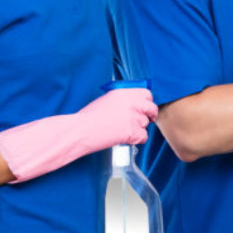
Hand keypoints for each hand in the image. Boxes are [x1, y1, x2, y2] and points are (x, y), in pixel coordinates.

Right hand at [0, 87, 158, 181]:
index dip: (147, 101)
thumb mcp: (105, 100)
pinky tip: (126, 139)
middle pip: (151, 107)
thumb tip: (133, 105)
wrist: (80, 130)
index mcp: (124, 92)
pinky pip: (143, 137)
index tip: (145, 106)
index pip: (146, 93)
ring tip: (124, 131)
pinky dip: (137, 140)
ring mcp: (133, 117)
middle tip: (148, 119)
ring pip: (146, 123)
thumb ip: (122, 100)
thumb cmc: (88, 117)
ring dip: (139, 128)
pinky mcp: (132, 132)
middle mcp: (131, 103)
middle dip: (151, 114)